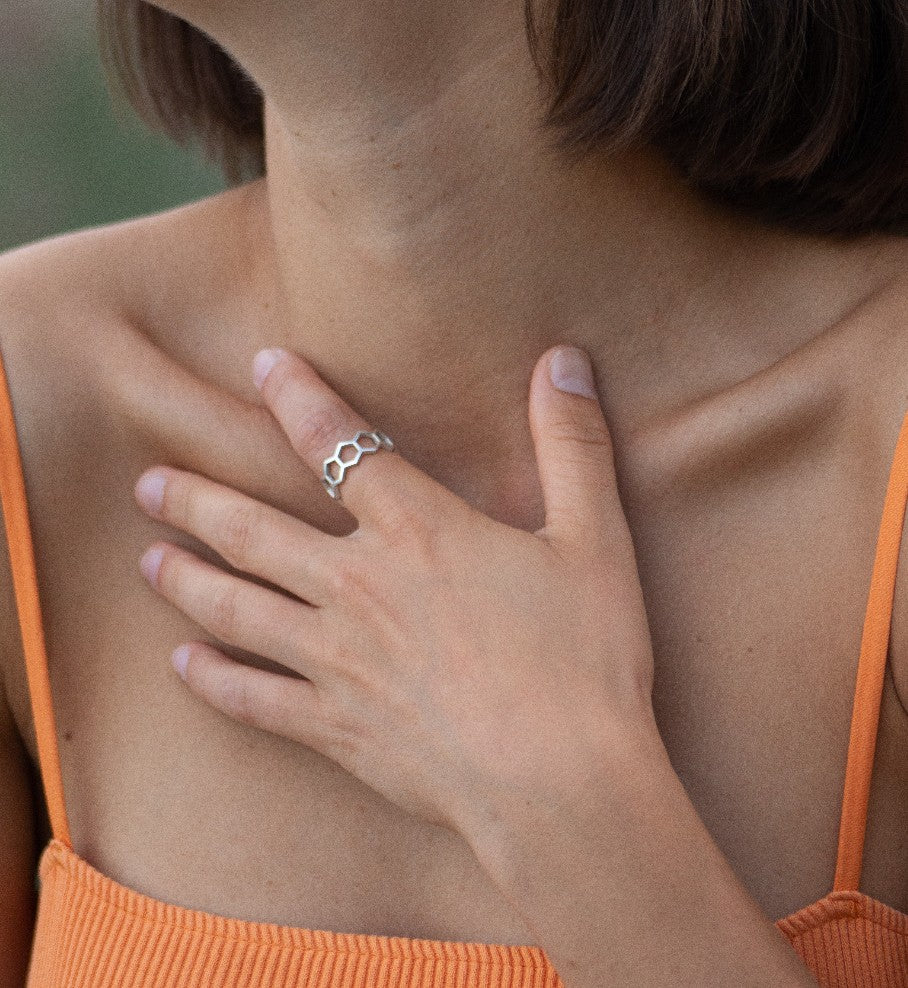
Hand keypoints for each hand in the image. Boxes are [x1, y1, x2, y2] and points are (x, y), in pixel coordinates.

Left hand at [133, 345, 659, 840]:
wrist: (560, 783)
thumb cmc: (583, 659)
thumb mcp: (594, 539)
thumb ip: (573, 445)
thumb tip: (563, 360)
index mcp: (418, 531)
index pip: (339, 443)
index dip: (297, 397)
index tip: (262, 365)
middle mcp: (358, 585)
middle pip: (253, 530)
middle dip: (195, 500)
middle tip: (148, 481)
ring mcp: (336, 660)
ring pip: (235, 607)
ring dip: (183, 578)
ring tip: (147, 557)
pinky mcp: (334, 727)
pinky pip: (252, 699)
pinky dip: (211, 679)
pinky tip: (181, 662)